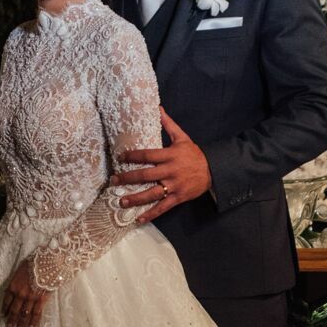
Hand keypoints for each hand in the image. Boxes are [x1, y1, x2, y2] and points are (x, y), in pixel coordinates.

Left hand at [2, 258, 49, 326]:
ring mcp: (30, 298)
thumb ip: (16, 280)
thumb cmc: (33, 263)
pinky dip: (34, 320)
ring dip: (21, 323)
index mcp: (13, 286)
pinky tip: (32, 326)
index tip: (4, 315)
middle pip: (14, 310)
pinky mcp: (41, 300)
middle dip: (11, 319)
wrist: (47, 262)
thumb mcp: (20, 270)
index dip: (5, 309)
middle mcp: (20, 294)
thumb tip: (12, 288)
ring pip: (24, 314)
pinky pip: (36, 313)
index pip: (7, 301)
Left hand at [110, 108, 211, 223]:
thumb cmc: (194, 153)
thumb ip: (168, 124)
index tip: (120, 157)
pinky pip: (163, 207)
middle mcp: (170, 171)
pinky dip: (151, 214)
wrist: (214, 170)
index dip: (133, 156)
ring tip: (121, 201)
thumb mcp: (182, 137)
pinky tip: (138, 219)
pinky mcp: (178, 197)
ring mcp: (174, 186)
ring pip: (152, 193)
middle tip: (113, 181)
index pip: (148, 155)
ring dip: (136, 198)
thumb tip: (158, 107)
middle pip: (146, 175)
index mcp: (170, 155)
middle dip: (128, 178)